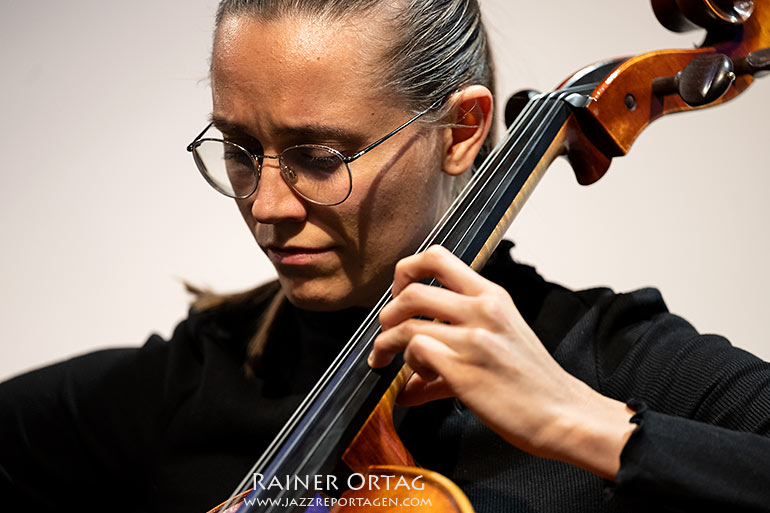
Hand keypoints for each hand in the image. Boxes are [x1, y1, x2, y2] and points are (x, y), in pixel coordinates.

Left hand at [367, 245, 634, 479]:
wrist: (564, 414)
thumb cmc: (533, 382)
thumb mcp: (502, 341)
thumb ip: (455, 344)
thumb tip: (410, 377)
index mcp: (492, 296)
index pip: (437, 257)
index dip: (407, 271)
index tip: (400, 293)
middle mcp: (483, 309)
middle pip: (412, 290)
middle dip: (387, 313)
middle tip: (387, 333)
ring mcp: (474, 338)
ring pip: (407, 323)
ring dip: (386, 344)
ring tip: (386, 360)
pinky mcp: (464, 368)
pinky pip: (415, 351)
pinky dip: (406, 366)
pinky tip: (417, 380)